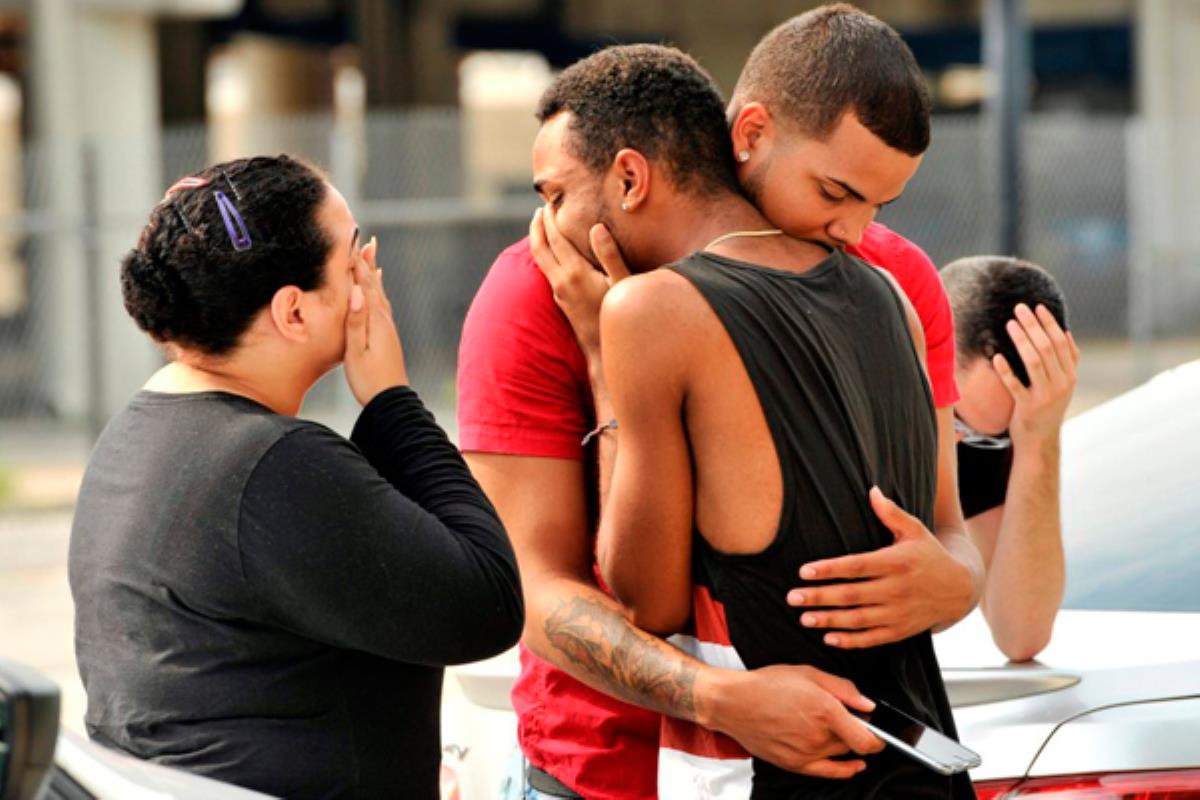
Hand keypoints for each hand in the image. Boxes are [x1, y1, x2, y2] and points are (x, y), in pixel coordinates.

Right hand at [343, 236, 407, 405]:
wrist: (391, 402)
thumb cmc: (369, 381)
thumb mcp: (356, 352)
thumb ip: (356, 322)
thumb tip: (357, 292)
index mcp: (375, 320)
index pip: (363, 284)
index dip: (355, 263)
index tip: (347, 241)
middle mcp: (384, 319)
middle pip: (374, 283)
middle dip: (366, 261)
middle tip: (363, 238)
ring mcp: (387, 327)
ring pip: (379, 292)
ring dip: (373, 272)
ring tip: (371, 254)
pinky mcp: (387, 335)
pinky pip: (382, 304)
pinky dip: (377, 290)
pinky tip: (377, 290)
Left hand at [529, 205, 629, 355]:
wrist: (603, 351)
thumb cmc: (618, 317)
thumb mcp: (621, 284)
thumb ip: (610, 255)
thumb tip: (597, 228)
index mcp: (575, 273)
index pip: (556, 239)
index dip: (551, 219)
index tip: (551, 202)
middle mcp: (561, 282)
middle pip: (539, 248)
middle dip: (537, 226)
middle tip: (540, 209)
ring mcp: (559, 293)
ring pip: (540, 261)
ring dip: (539, 240)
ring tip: (543, 225)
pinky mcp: (560, 300)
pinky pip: (546, 270)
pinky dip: (546, 255)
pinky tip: (554, 252)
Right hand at [698, 663, 882, 778]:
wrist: (734, 702)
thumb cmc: (766, 684)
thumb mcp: (808, 673)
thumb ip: (843, 689)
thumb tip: (868, 705)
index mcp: (825, 710)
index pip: (866, 738)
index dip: (879, 738)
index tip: (880, 732)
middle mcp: (817, 736)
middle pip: (853, 743)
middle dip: (856, 731)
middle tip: (845, 718)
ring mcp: (805, 753)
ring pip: (840, 754)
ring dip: (844, 744)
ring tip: (830, 727)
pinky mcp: (794, 764)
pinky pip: (828, 772)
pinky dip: (844, 770)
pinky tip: (853, 766)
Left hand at [787, 487, 973, 648]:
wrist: (959, 589)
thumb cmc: (930, 554)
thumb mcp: (915, 530)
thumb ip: (891, 513)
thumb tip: (872, 490)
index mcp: (897, 562)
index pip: (857, 566)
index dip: (830, 569)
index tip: (804, 571)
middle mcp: (897, 589)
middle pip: (852, 595)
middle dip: (820, 597)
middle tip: (792, 597)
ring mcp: (899, 613)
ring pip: (859, 619)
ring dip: (830, 620)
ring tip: (804, 618)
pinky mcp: (902, 631)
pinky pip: (873, 639)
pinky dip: (851, 641)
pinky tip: (829, 638)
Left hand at [995, 303, 1079, 447]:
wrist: (1040, 441)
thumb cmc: (1047, 408)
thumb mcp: (1062, 384)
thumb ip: (1067, 361)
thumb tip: (1067, 332)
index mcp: (1070, 376)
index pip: (1061, 343)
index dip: (1049, 323)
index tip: (1037, 307)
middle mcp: (1061, 384)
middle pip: (1047, 348)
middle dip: (1033, 325)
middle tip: (1019, 308)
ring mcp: (1045, 396)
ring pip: (1034, 362)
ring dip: (1022, 340)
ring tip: (1009, 324)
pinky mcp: (1028, 407)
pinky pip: (1016, 385)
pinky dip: (1006, 370)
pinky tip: (996, 357)